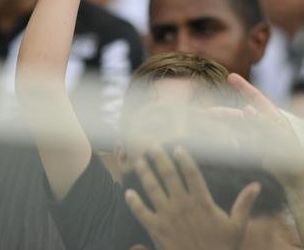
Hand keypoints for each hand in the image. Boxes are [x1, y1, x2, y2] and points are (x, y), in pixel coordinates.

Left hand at [125, 146, 259, 249]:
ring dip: (144, 172)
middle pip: (168, 174)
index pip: (191, 173)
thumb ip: (244, 203)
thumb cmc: (223, 248)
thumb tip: (256, 184)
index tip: (178, 147)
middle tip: (151, 145)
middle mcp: (182, 205)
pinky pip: (141, 213)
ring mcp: (167, 216)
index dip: (184, 158)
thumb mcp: (237, 226)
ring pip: (152, 188)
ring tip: (138, 160)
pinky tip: (127, 192)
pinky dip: (133, 202)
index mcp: (201, 202)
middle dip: (158, 157)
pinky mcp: (156, 230)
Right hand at [213, 74, 303, 184]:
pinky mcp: (253, 147)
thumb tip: (246, 108)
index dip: (243, 86)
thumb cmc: (290, 155)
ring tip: (212, 131)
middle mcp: (262, 122)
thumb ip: (263, 122)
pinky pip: (237, 141)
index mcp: (272, 116)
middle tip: (207, 112)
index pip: (256, 97)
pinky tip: (230, 146)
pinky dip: (230, 142)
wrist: (293, 178)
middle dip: (222, 112)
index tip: (230, 76)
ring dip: (224, 128)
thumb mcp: (278, 137)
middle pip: (238, 114)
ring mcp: (256, 135)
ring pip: (235, 127)